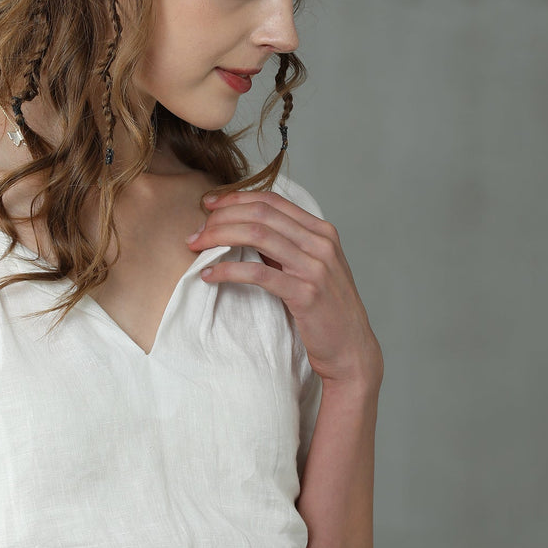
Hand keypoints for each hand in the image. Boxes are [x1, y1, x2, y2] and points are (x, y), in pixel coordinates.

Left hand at [187, 189, 382, 388]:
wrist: (351, 349)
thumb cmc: (326, 310)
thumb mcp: (310, 269)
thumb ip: (284, 248)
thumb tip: (242, 232)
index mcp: (322, 231)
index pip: (272, 200)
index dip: (235, 198)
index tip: (208, 204)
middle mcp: (321, 243)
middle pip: (261, 214)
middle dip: (222, 217)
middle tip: (196, 231)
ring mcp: (315, 267)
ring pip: (258, 236)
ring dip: (220, 237)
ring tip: (196, 246)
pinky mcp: (305, 293)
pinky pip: (258, 273)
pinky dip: (228, 270)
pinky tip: (209, 275)